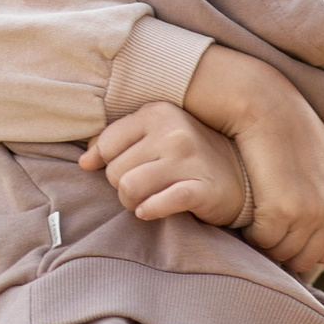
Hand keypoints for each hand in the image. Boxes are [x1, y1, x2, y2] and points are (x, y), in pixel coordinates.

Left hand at [81, 103, 246, 225]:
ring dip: (131, 202)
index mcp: (158, 113)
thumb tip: (84, 162)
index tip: (125, 170)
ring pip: (129, 188)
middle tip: (140, 189)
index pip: (106, 143)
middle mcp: (174, 131)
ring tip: (144, 200)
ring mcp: (189, 159)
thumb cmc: (186, 156)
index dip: (108, 164)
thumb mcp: (153, 137)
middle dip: (120, 187)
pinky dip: (149, 211)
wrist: (239, 176)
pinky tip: (151, 211)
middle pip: (115, 170)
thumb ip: (116, 141)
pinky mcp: (202, 188)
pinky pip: (158, 204)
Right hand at [179, 46, 323, 272]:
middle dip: (281, 249)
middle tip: (259, 229)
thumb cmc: (285, 124)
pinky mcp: (283, 210)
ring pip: (281, 252)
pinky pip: (263, 240)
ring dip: (263, 241)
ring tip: (249, 218)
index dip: (301, 249)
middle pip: (303, 258)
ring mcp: (310, 212)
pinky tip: (242, 212)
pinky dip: (250, 232)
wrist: (263, 102)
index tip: (279, 236)